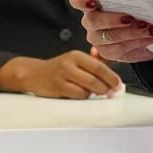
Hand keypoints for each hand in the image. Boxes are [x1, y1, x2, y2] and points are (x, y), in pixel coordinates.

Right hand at [0, 51, 122, 99]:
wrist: (34, 74)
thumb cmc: (58, 68)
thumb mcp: (75, 61)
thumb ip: (93, 63)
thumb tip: (113, 69)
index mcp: (76, 55)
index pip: (99, 66)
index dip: (111, 77)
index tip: (118, 84)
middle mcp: (68, 64)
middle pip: (94, 79)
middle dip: (106, 88)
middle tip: (111, 92)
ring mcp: (61, 77)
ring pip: (86, 90)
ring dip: (93, 93)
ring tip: (91, 91)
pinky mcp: (57, 88)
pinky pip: (77, 96)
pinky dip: (82, 97)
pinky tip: (80, 93)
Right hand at [68, 0, 152, 62]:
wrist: (141, 26)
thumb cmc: (132, 6)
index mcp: (90, 3)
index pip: (77, 1)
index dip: (82, 1)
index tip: (92, 2)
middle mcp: (90, 21)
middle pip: (94, 22)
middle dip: (114, 20)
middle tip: (132, 19)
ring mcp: (98, 39)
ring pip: (111, 38)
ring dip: (133, 33)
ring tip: (150, 29)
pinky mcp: (109, 53)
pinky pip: (122, 50)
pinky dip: (139, 44)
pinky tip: (151, 38)